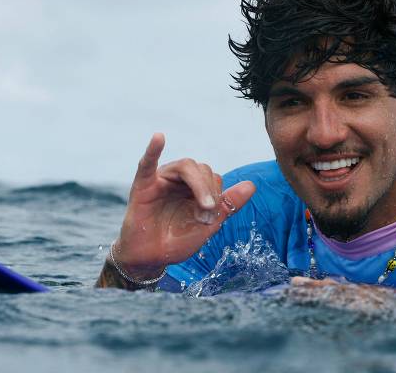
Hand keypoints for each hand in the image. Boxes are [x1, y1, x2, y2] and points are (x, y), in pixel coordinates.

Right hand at [114, 133, 255, 279]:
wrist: (152, 258)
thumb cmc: (178, 240)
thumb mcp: (209, 224)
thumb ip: (228, 204)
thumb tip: (252, 185)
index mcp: (195, 187)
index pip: (213, 177)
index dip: (217, 195)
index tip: (212, 218)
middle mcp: (179, 179)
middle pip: (202, 168)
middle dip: (210, 190)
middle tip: (207, 214)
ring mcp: (161, 180)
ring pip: (185, 166)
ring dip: (199, 184)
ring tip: (204, 205)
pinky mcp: (143, 185)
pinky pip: (147, 163)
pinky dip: (153, 149)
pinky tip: (159, 137)